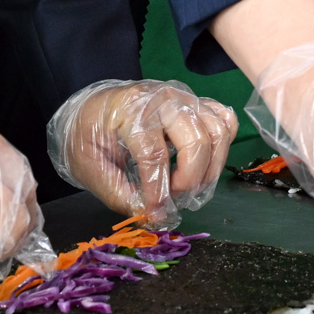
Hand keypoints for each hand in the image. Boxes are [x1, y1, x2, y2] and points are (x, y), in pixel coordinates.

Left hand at [48, 79, 237, 225]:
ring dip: (210, 168)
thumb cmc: (87, 134)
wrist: (91, 107)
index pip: (155, 155)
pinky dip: (222, 146)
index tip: (156, 213)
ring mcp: (185, 98)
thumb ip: (118, 194)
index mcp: (132, 109)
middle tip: (174, 200)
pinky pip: (225, 122)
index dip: (159, 191)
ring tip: (190, 189)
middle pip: (196, 141)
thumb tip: (152, 215)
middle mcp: (164, 98)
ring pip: (218, 132)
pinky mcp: (197, 104)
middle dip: (189, 180)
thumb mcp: (89, 166)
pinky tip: (205, 164)